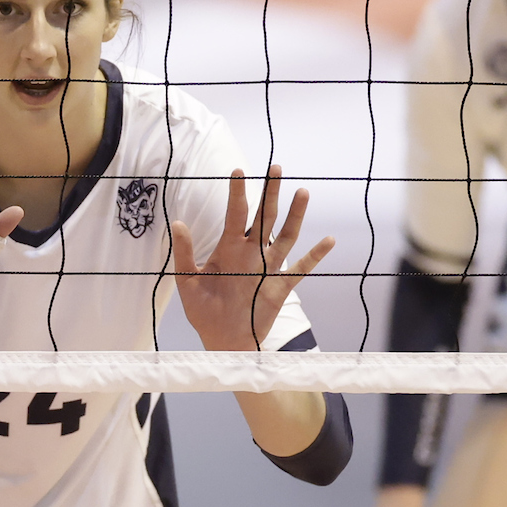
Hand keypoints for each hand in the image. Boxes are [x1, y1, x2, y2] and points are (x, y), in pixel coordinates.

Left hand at [172, 167, 334, 353]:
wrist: (221, 340)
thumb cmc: (203, 310)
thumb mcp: (187, 281)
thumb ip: (184, 253)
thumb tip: (178, 223)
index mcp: (228, 248)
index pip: (235, 214)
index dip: (237, 193)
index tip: (238, 170)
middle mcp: (251, 253)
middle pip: (265, 217)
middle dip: (270, 193)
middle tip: (275, 167)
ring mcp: (268, 268)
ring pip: (286, 236)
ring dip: (295, 215)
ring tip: (302, 192)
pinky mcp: (280, 287)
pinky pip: (300, 269)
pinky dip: (315, 256)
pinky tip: (328, 240)